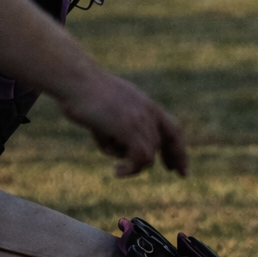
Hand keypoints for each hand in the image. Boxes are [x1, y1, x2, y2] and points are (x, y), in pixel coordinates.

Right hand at [55, 69, 189, 177]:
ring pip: (150, 154)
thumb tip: (119, 146)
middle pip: (168, 141)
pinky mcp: (130, 128)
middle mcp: (148, 111)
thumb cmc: (81, 92)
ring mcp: (140, 119)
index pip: (171, 128)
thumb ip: (117, 126)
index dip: (177, 148)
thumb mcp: (106, 109)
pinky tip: (117, 172)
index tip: (177, 166)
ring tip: (118, 171)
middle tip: (183, 176)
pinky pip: (141, 157)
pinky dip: (131, 169)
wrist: (74, 80)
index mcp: (145, 104)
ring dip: (134, 166)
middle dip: (176, 159)